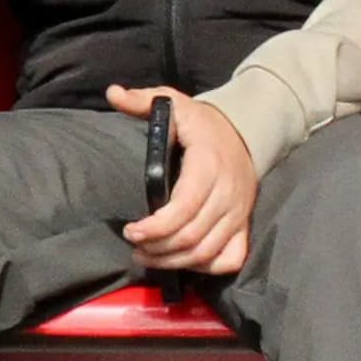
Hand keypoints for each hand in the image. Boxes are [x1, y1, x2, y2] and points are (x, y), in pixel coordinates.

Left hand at [109, 84, 256, 275]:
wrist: (247, 132)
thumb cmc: (202, 123)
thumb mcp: (175, 103)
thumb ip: (144, 100)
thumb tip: (113, 93)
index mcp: (208, 166)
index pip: (184, 207)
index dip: (156, 226)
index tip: (131, 230)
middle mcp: (228, 194)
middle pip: (192, 236)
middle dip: (158, 248)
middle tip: (133, 245)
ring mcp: (239, 213)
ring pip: (208, 252)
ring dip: (174, 261)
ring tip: (146, 257)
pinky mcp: (244, 225)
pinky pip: (231, 258)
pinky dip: (205, 267)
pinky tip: (181, 262)